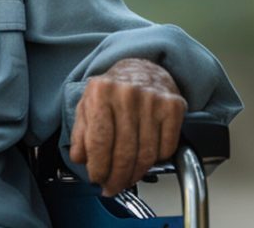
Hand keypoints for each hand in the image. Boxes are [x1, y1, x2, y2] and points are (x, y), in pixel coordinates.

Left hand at [69, 59, 185, 196]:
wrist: (142, 67)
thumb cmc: (113, 89)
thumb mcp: (88, 104)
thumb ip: (80, 132)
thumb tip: (80, 159)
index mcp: (101, 92)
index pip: (99, 142)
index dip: (97, 168)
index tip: (97, 178)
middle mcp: (127, 93)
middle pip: (123, 154)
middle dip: (116, 178)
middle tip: (112, 186)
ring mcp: (152, 100)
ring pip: (145, 156)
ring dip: (135, 175)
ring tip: (127, 178)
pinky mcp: (173, 107)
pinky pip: (165, 149)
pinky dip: (156, 161)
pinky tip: (146, 158)